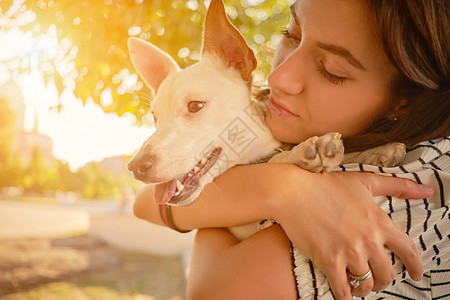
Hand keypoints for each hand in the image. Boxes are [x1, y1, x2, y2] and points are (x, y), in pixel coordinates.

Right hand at [270, 170, 432, 298]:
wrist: (294, 191)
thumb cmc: (327, 184)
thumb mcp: (365, 181)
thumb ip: (398, 186)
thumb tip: (427, 191)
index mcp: (380, 222)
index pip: (408, 251)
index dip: (415, 266)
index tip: (415, 274)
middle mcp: (369, 240)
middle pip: (387, 274)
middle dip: (383, 279)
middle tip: (375, 278)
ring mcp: (349, 252)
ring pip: (366, 284)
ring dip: (364, 288)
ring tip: (358, 284)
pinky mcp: (329, 261)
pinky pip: (343, 290)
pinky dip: (346, 296)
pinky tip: (344, 293)